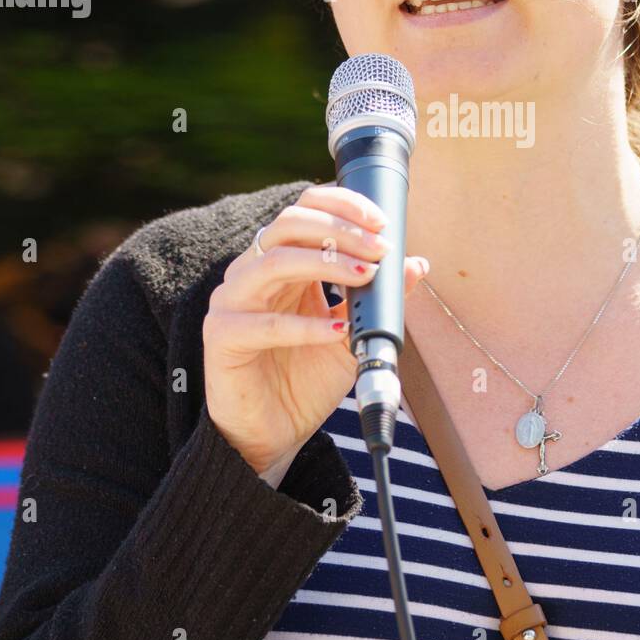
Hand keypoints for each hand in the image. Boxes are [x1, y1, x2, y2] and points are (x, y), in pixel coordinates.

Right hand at [203, 185, 428, 475]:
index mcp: (283, 262)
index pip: (305, 210)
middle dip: (340, 230)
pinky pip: (264, 325)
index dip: (342, 206)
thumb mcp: (355, 333)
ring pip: (275, 262)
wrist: (275, 434)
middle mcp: (253, 272)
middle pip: (289, 224)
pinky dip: (306, 326)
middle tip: (379, 248)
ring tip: (365, 275)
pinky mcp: (222, 338)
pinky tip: (338, 329)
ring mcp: (232, 301)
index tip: (381, 222)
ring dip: (326, 263)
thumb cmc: (307, 378)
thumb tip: (417, 264)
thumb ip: (380, 298)